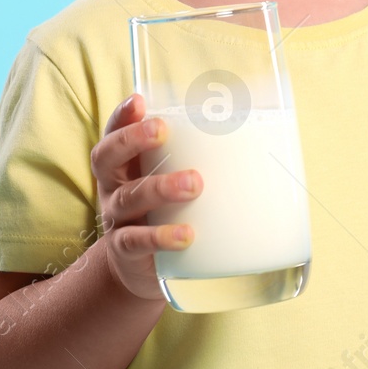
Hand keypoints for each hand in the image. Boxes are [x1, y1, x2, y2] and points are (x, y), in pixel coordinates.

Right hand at [90, 92, 203, 299]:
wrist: (139, 268)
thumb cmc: (163, 210)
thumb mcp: (169, 179)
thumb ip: (197, 155)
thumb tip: (260, 118)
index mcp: (124, 165)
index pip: (113, 134)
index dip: (121, 117)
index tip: (139, 101)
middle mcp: (113, 188)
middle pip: (107, 158)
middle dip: (132, 140)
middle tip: (161, 130)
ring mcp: (116, 219)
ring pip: (129, 197)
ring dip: (160, 187)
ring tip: (194, 183)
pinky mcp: (126, 252)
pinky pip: (136, 242)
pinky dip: (160, 237)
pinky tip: (186, 234)